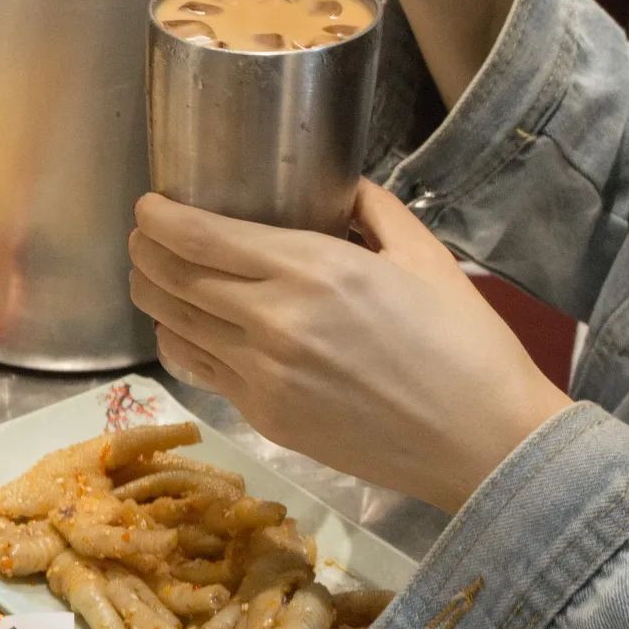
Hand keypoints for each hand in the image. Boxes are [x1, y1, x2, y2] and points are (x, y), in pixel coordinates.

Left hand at [129, 182, 569, 512]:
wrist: (483, 442)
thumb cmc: (464, 343)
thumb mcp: (423, 253)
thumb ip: (370, 208)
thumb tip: (336, 186)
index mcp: (312, 269)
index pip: (199, 236)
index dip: (158, 217)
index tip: (149, 205)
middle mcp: (272, 320)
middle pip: (171, 277)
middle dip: (145, 250)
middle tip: (145, 235)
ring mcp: (262, 376)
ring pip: (173, 325)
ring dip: (152, 293)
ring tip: (155, 274)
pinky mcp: (265, 418)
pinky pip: (199, 370)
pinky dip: (180, 340)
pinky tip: (185, 325)